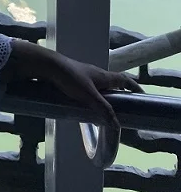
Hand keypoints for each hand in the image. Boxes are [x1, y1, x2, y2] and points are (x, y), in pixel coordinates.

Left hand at [1, 40, 142, 128]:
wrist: (48, 66)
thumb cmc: (70, 78)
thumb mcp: (89, 95)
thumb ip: (103, 109)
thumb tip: (117, 125)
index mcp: (104, 76)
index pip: (124, 80)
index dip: (134, 87)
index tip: (142, 95)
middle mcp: (96, 74)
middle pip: (114, 82)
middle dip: (121, 93)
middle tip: (125, 106)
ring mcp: (85, 75)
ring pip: (101, 85)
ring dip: (107, 95)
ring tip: (107, 110)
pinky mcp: (74, 78)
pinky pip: (90, 87)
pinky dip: (95, 96)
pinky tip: (88, 105)